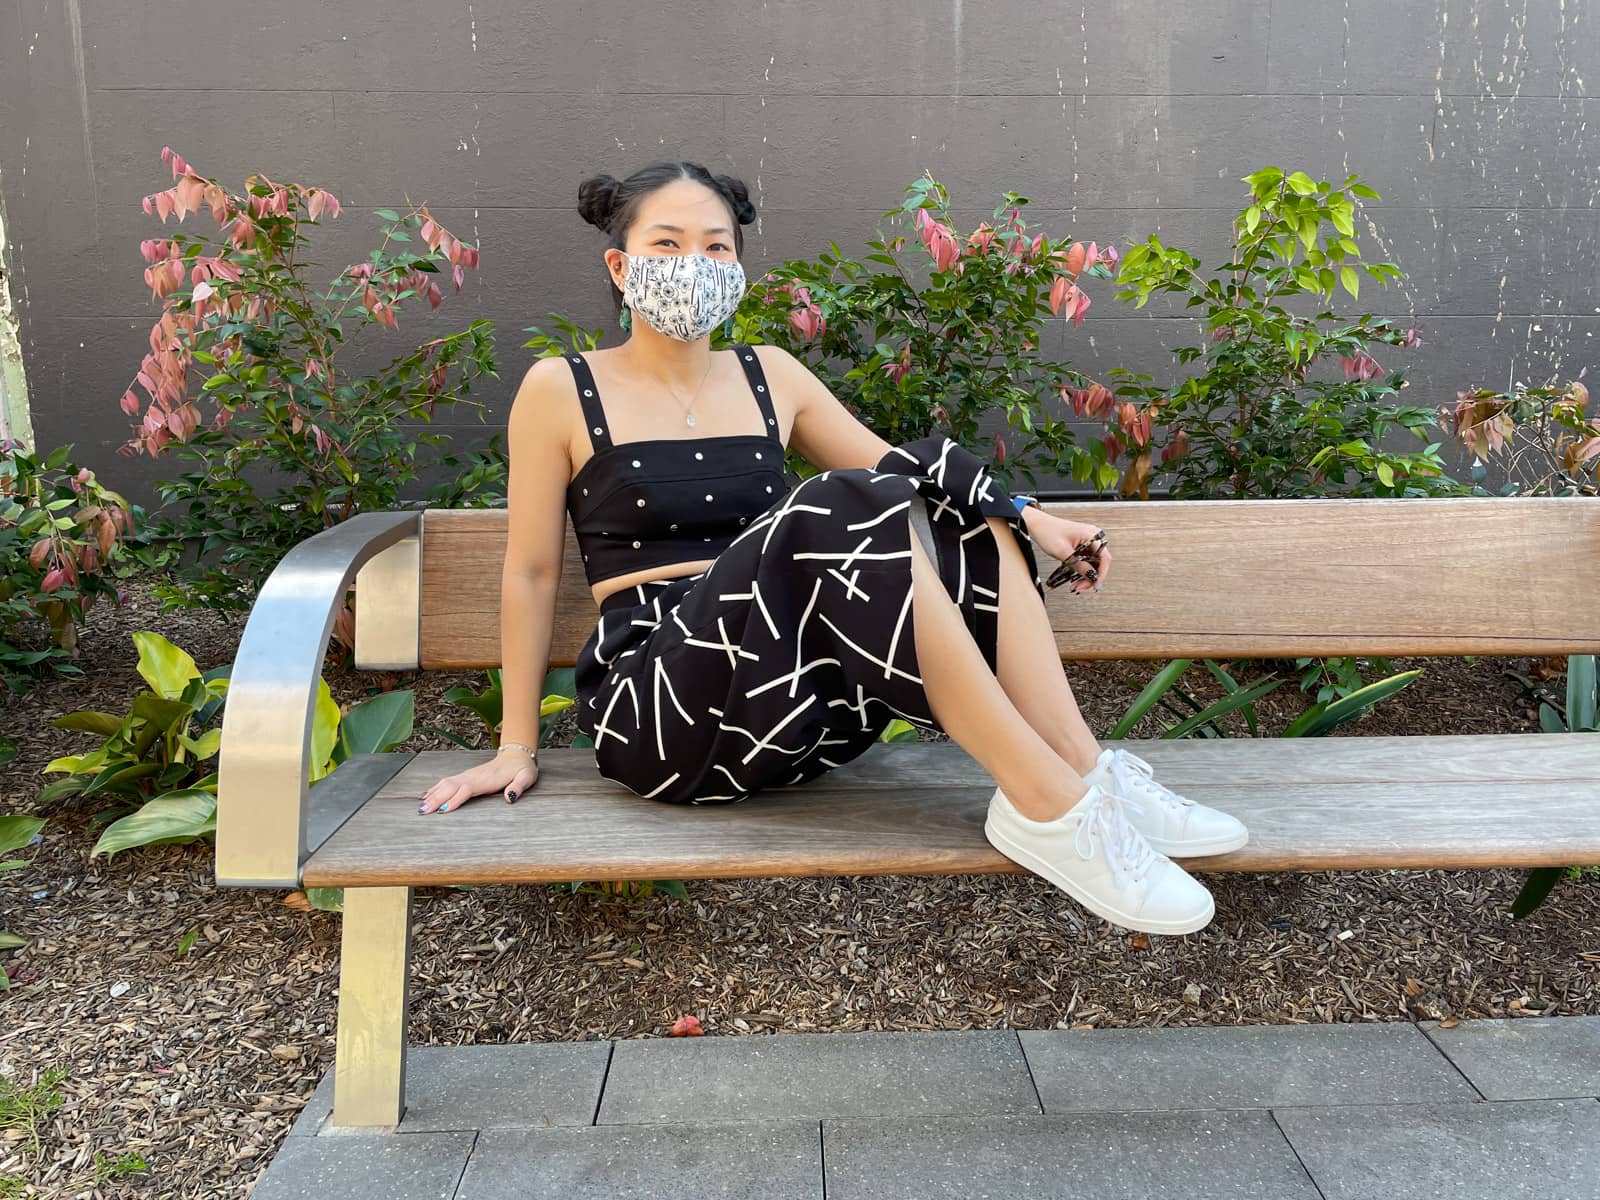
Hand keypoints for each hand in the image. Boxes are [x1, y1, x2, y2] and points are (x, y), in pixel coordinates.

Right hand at [419, 747, 538, 813]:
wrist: (517, 756)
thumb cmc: (522, 769)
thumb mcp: (526, 778)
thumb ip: (518, 787)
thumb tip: (510, 797)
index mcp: (486, 779)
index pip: (467, 789)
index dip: (455, 800)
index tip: (444, 811)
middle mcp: (473, 776)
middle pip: (451, 787)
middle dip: (436, 799)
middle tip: (423, 812)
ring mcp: (468, 775)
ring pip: (446, 783)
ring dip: (433, 794)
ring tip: (421, 807)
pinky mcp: (466, 776)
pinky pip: (447, 782)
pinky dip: (435, 789)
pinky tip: (426, 796)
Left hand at [1023, 510, 1110, 593]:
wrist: (1036, 524)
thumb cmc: (1048, 532)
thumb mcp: (1063, 553)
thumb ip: (1079, 566)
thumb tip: (1091, 576)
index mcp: (1092, 535)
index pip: (1104, 558)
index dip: (1101, 574)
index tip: (1094, 585)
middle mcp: (1093, 536)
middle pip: (1100, 562)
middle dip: (1091, 577)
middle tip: (1081, 587)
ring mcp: (1088, 540)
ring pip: (1093, 562)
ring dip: (1086, 575)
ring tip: (1076, 584)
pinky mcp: (1082, 544)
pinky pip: (1087, 559)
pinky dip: (1082, 569)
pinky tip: (1076, 577)